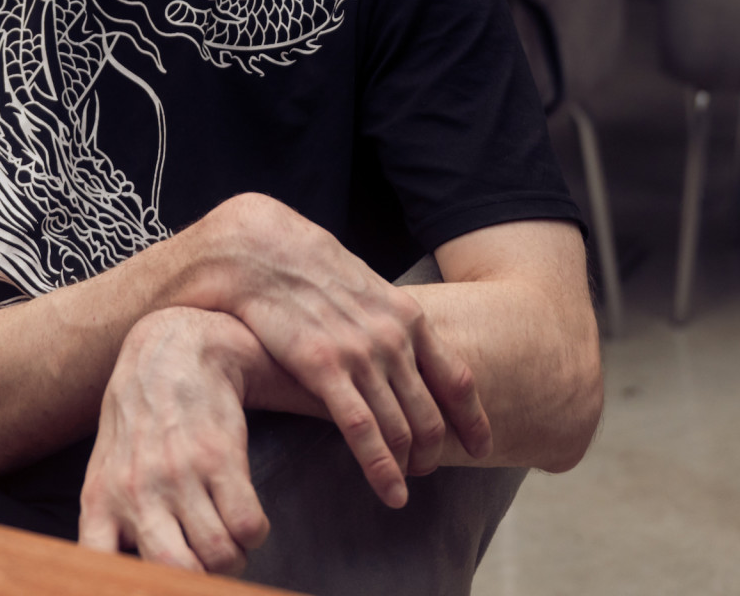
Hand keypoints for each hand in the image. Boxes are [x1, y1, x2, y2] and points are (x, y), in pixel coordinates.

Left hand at [78, 308, 271, 574]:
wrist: (174, 348)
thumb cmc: (140, 417)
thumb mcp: (106, 467)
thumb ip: (107, 522)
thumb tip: (113, 576)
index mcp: (102, 499)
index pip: (97, 565)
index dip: (131, 585)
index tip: (157, 583)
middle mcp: (138, 491)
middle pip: (175, 571)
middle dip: (200, 580)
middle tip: (206, 564)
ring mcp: (180, 474)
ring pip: (219, 555)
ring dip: (232, 558)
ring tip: (229, 540)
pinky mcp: (220, 457)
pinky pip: (249, 526)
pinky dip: (254, 533)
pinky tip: (245, 515)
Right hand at [184, 194, 490, 506]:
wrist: (260, 247)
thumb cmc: (307, 269)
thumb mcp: (365, 288)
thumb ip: (387, 322)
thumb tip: (403, 351)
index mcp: (407, 316)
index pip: (458, 379)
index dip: (472, 420)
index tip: (479, 448)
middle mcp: (392, 336)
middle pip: (432, 413)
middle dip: (434, 451)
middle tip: (425, 471)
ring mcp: (360, 352)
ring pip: (401, 427)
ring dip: (407, 465)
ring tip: (403, 488)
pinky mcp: (323, 366)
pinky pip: (362, 428)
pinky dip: (381, 467)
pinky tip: (389, 491)